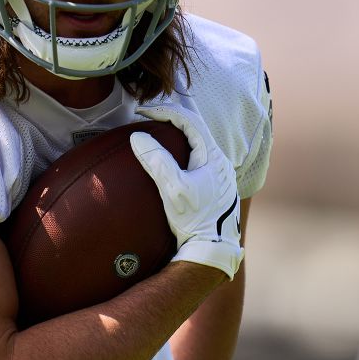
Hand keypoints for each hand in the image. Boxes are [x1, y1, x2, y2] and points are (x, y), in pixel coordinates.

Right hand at [130, 105, 242, 279]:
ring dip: (178, 134)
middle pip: (196, 127)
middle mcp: (220, 160)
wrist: (213, 249)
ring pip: (198, 142)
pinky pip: (199, 156)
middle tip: (150, 116)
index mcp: (212, 155)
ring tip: (157, 132)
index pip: (189, 120)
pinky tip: (171, 158)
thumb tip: (138, 136)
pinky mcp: (216, 185)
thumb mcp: (173, 190)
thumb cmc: (195, 220)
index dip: (165, 111)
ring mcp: (220, 173)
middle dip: (172, 118)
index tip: (143, 111)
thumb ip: (157, 161)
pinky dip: (183, 149)